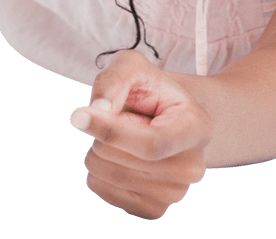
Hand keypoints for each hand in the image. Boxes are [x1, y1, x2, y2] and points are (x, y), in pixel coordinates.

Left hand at [69, 49, 211, 219]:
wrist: (159, 117)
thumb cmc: (146, 89)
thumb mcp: (131, 67)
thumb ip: (114, 80)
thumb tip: (98, 110)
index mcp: (197, 127)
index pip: (151, 144)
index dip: (112, 133)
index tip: (78, 116)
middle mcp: (193, 166)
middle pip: (129, 164)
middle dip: (103, 139)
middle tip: (109, 120)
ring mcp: (176, 192)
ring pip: (117, 179)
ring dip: (98, 156)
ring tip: (113, 138)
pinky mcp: (155, 208)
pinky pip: (113, 197)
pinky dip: (100, 176)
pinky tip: (109, 158)